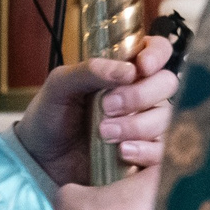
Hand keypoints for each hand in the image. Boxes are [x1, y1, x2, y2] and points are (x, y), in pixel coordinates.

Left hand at [15, 32, 179, 184]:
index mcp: (125, 69)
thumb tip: (127, 71)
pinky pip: (163, 149)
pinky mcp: (146, 152)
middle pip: (168, 83)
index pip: (158, 51)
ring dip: (138, 125)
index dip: (157, 55)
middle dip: (140, 95)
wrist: (40, 158)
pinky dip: (146, 150)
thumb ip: (90, 70)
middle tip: (108, 107)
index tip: (141, 67)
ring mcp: (146, 123)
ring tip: (105, 134)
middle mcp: (142, 93)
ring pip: (166, 117)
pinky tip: (123, 151)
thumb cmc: (51, 115)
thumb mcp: (60, 85)